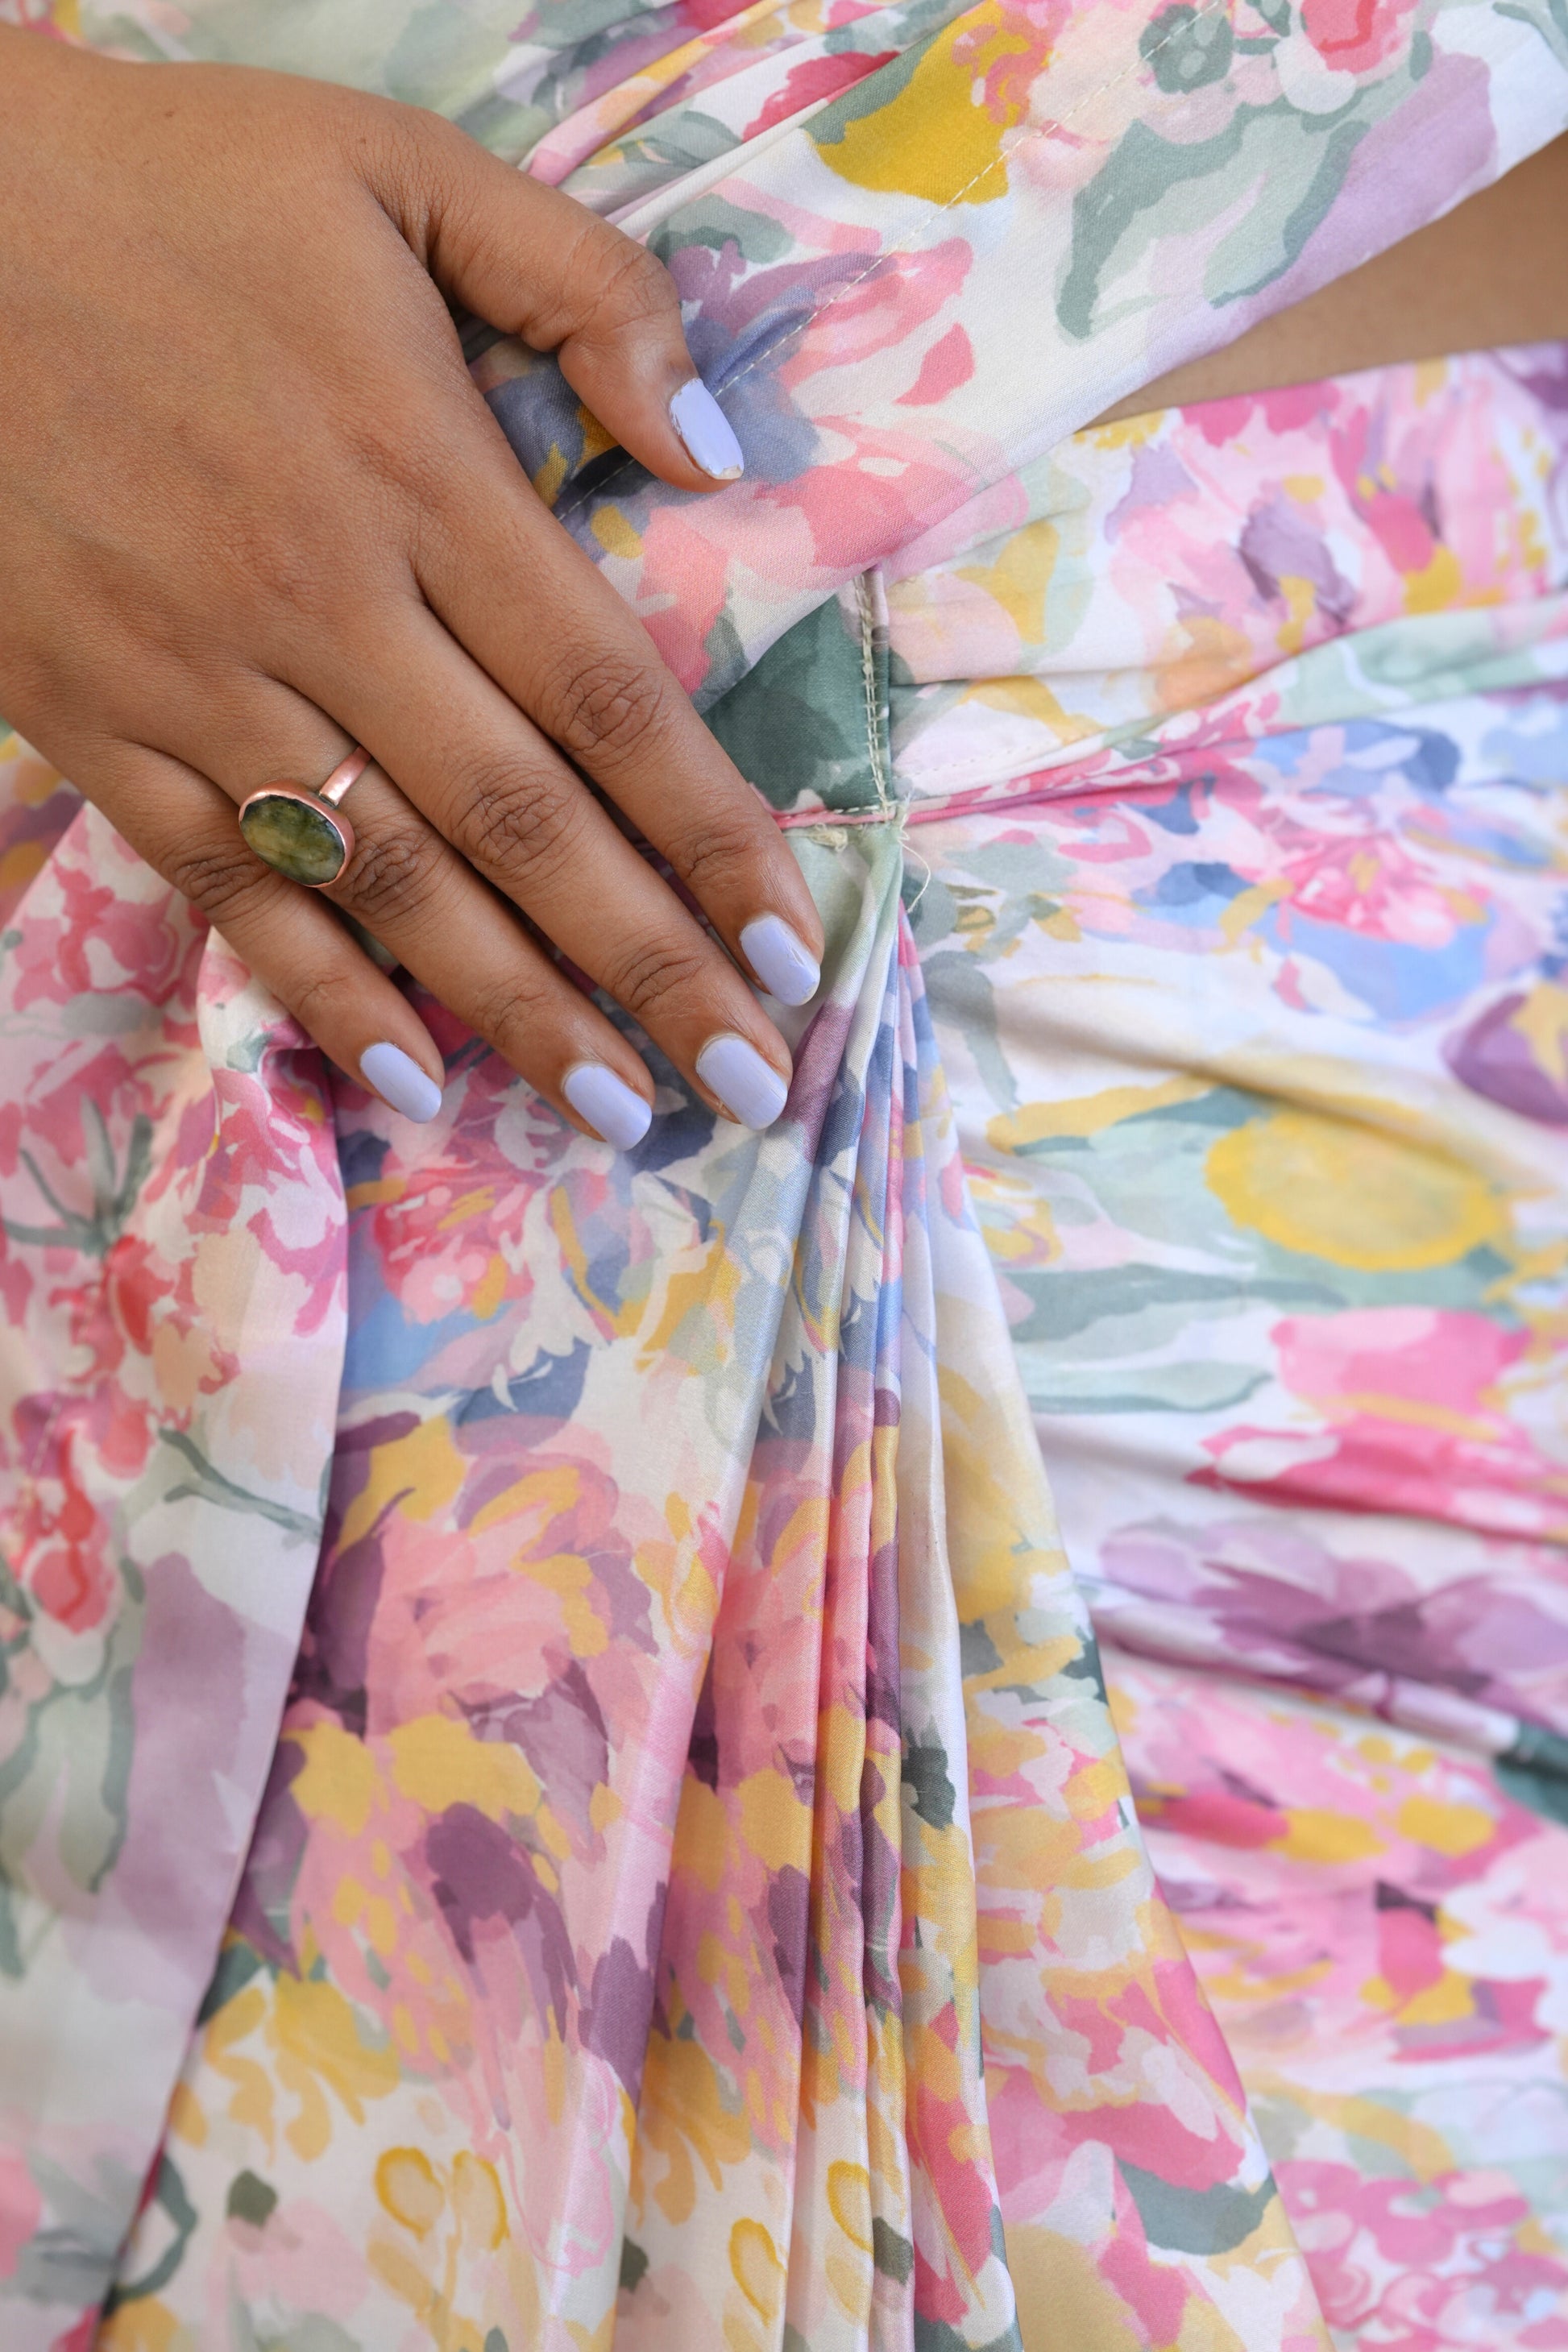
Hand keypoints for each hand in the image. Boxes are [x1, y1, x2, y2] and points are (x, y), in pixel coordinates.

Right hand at [0, 31, 822, 1143]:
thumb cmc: (170, 190)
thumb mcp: (400, 168)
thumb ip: (582, 289)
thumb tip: (721, 451)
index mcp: (422, 473)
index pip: (608, 702)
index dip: (715, 840)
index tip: (795, 951)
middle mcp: (326, 602)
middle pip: (524, 826)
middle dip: (650, 968)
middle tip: (748, 1082)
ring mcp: (201, 678)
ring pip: (390, 883)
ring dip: (516, 1010)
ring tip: (617, 1111)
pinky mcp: (95, 721)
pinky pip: (225, 885)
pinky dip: (319, 987)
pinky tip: (410, 1072)